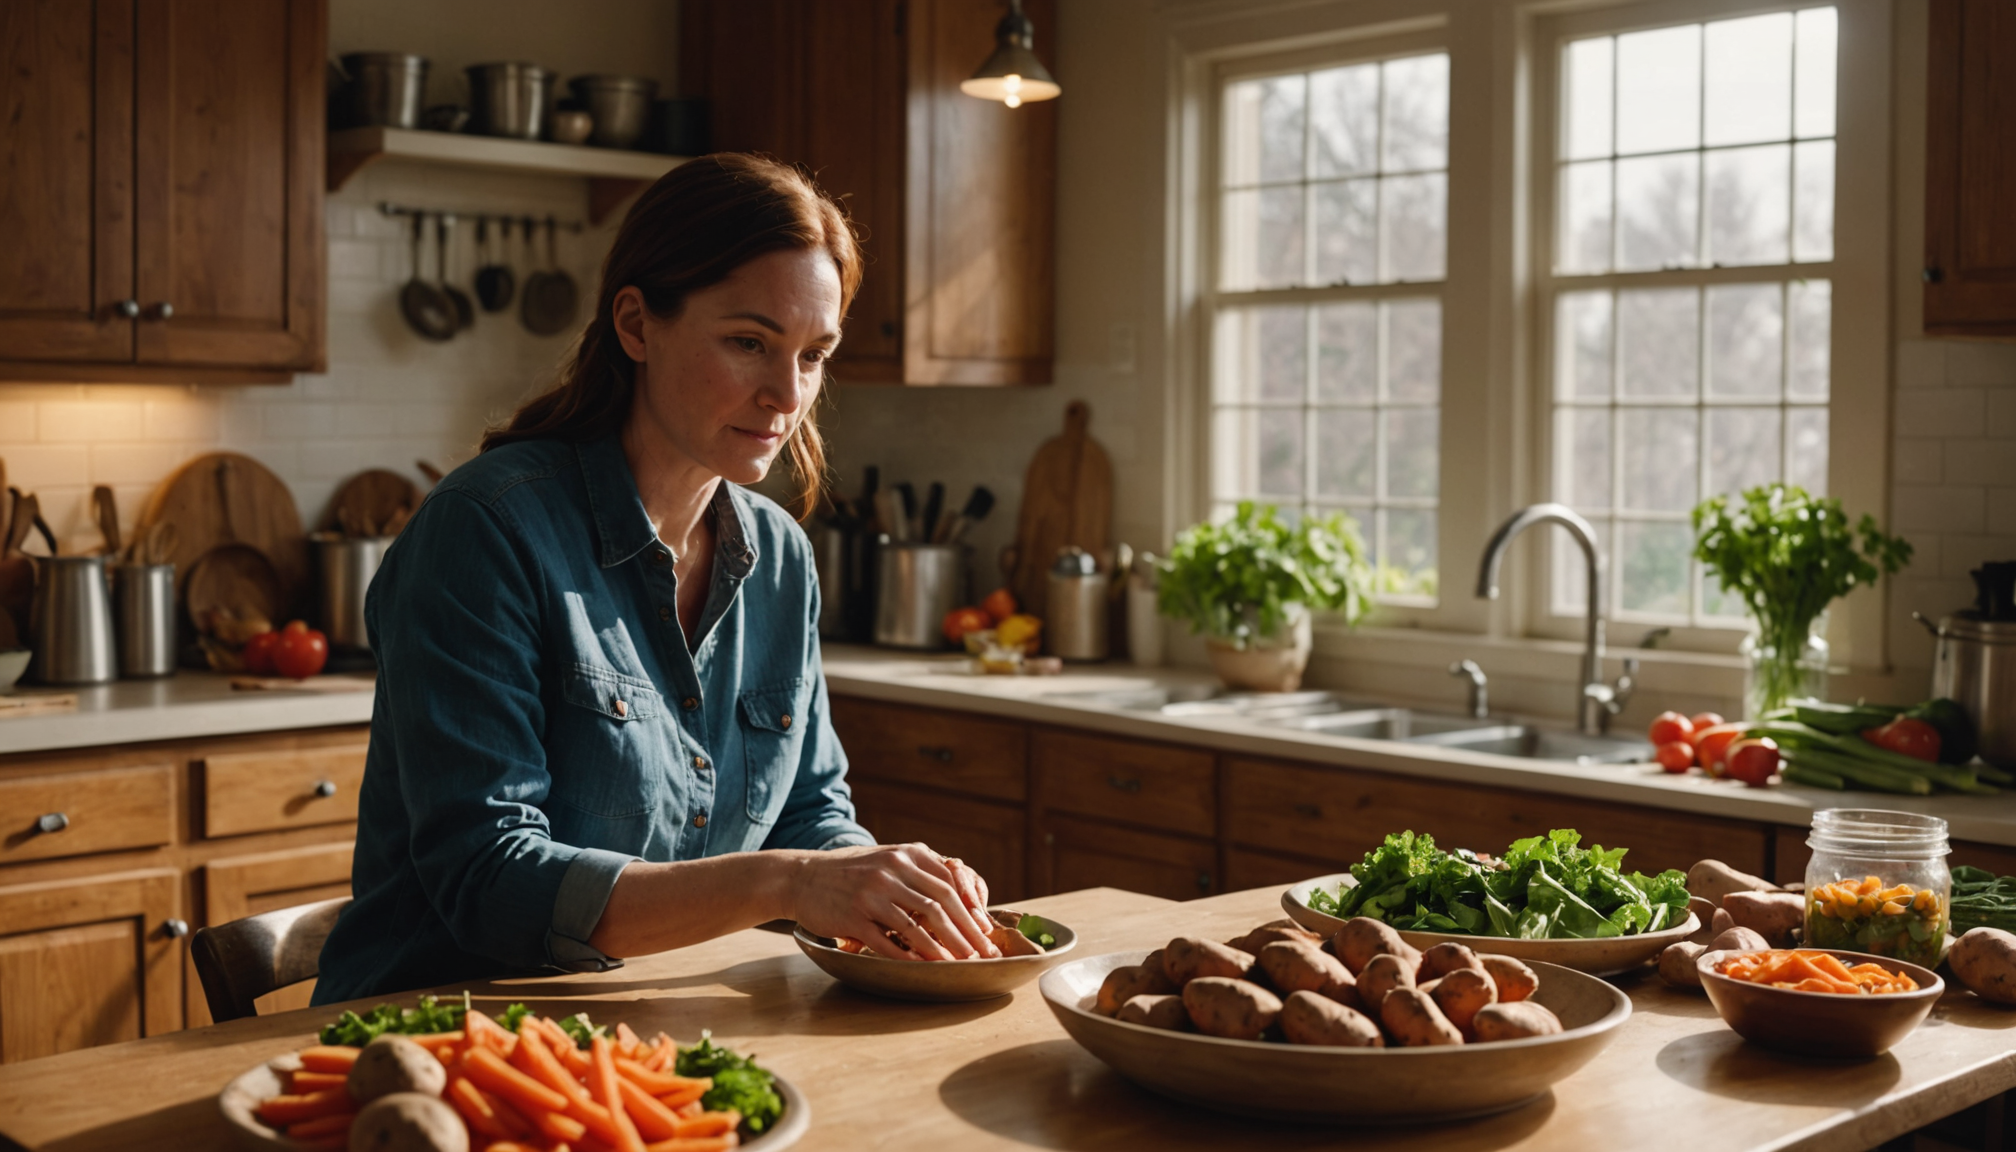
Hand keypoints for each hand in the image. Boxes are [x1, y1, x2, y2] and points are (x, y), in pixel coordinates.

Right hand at [789, 843, 1001, 960]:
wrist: (803, 877)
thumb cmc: (852, 871)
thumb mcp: (888, 857)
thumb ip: (920, 869)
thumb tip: (961, 893)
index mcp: (905, 854)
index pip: (949, 883)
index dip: (971, 909)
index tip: (985, 930)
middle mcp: (891, 871)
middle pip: (939, 906)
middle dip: (966, 933)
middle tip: (982, 953)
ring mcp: (871, 895)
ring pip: (916, 926)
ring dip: (941, 949)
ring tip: (959, 964)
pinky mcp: (853, 918)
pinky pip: (887, 942)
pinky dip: (908, 957)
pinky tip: (923, 968)